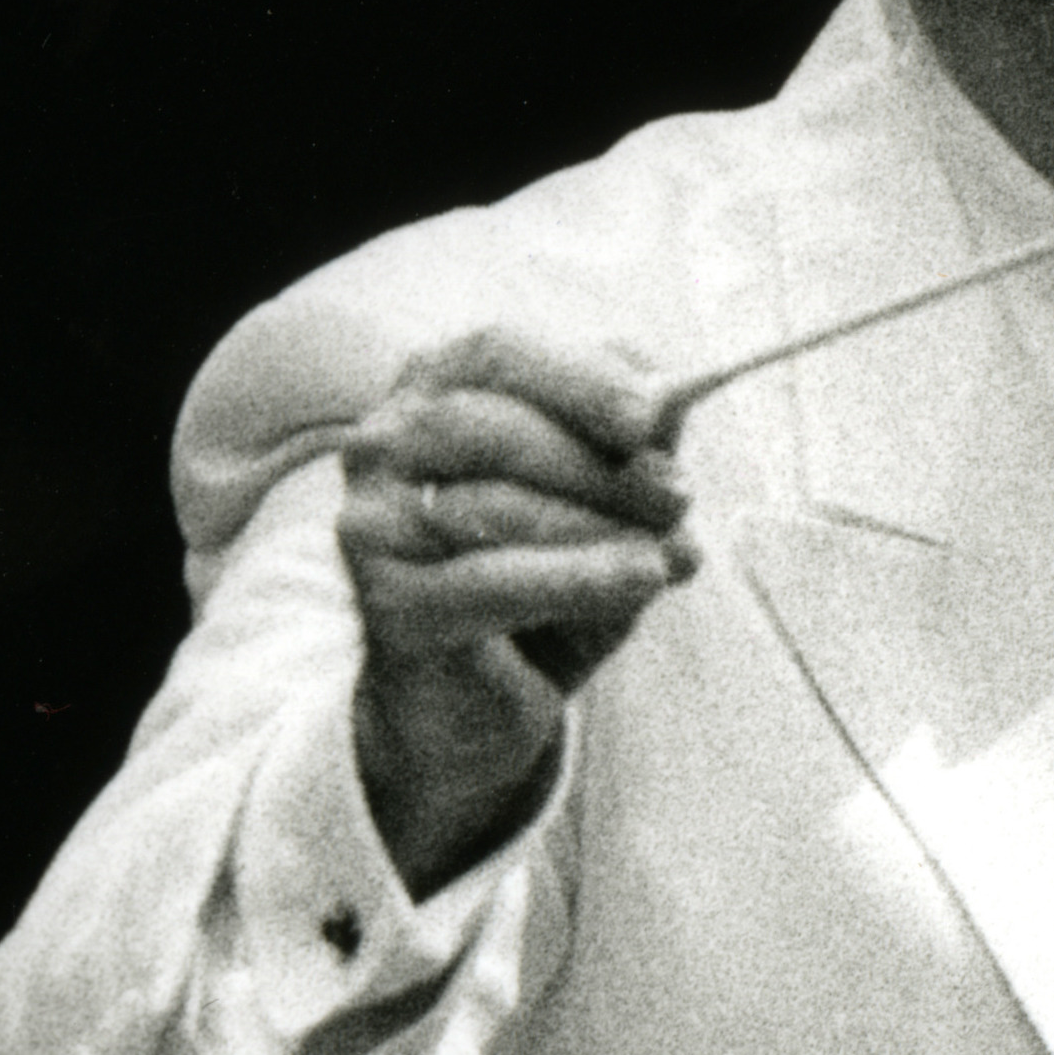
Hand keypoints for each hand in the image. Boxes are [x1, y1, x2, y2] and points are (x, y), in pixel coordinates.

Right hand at [336, 327, 694, 891]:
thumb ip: (629, 448)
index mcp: (429, 393)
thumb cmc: (544, 578)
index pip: (495, 352)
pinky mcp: (388, 608)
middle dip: (598, 462)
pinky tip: (644, 578)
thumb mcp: (602, 501)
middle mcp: (381, 448)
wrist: (480, 702)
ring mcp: (372, 528)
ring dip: (599, 525)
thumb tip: (672, 404)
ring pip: (493, 505)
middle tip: (681, 496)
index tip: (656, 412)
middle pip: (489, 426)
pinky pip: (492, 581)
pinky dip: (580, 576)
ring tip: (674, 550)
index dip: (579, 375)